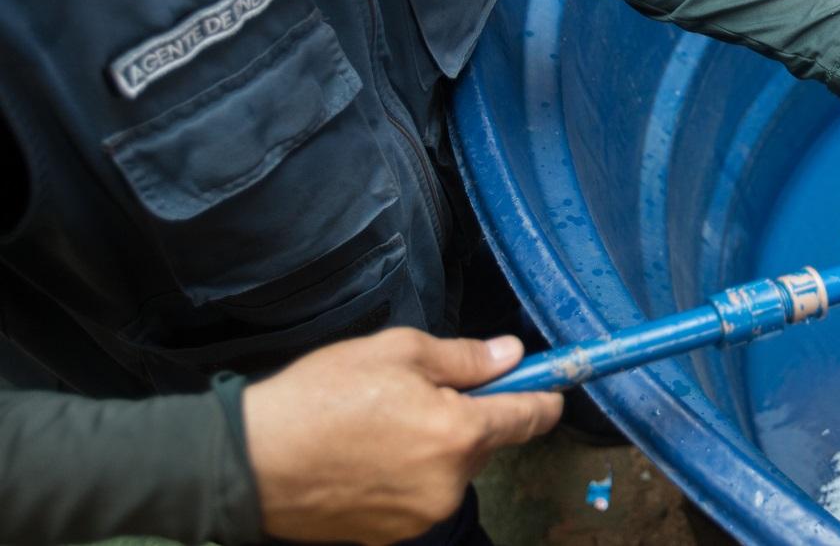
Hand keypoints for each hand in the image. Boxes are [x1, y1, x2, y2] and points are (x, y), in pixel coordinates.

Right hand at [243, 328, 561, 544]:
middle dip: (469, 414)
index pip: (531, 417)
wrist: (247, 462)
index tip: (552, 381)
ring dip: (436, 445)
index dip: (545, 394)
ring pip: (452, 468)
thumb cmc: (319, 397)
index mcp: (458, 434)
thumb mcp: (396, 353)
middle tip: (418, 390)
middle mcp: (450, 483)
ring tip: (381, 422)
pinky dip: (409, 472)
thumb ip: (465, 358)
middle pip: (487, 442)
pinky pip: (421, 493)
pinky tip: (368, 453)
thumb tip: (512, 356)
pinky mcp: (393, 534)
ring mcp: (422, 515)